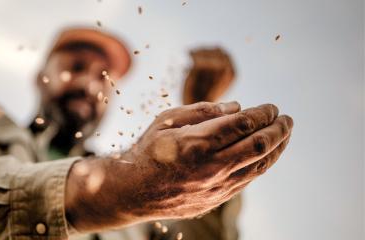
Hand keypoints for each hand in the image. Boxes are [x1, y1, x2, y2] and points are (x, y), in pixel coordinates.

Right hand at [65, 101, 292, 231]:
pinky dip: (263, 163)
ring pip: (259, 165)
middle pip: (259, 145)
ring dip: (277, 147)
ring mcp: (216, 187)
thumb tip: (236, 107)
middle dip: (279, 129)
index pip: (243, 124)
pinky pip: (248, 179)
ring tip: (284, 134)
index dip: (262, 113)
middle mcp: (210, 167)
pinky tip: (266, 153)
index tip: (270, 106)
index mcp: (196, 143)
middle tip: (286, 118)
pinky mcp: (217, 199)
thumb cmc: (149, 150)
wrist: (134, 191)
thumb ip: (201, 111)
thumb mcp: (167, 120)